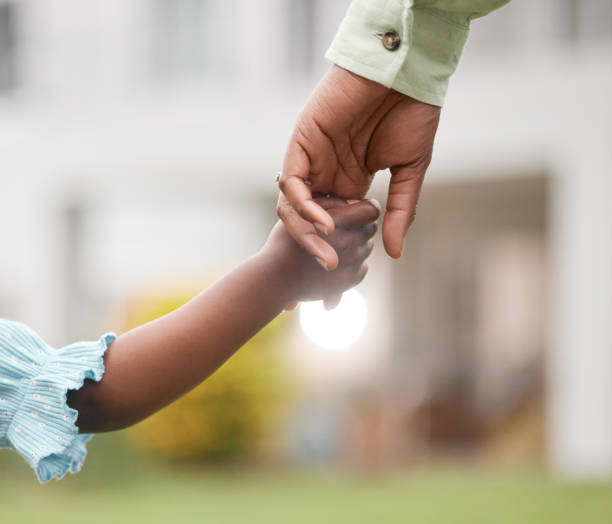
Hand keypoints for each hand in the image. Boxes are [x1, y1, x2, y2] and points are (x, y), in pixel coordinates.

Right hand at [262, 197, 378, 306]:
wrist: (275, 279)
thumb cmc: (286, 241)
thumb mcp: (304, 213)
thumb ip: (331, 204)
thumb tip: (355, 204)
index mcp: (338, 221)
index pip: (371, 209)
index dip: (364, 208)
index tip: (355, 211)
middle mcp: (349, 241)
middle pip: (370, 228)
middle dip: (359, 227)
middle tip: (341, 229)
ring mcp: (352, 262)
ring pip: (367, 248)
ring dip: (356, 246)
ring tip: (333, 248)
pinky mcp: (352, 280)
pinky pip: (362, 268)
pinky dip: (352, 266)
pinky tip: (331, 264)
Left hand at [277, 64, 439, 269]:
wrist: (407, 73)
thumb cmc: (412, 115)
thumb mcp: (409, 172)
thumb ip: (399, 212)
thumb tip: (395, 254)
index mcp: (347, 183)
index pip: (330, 227)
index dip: (332, 255)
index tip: (337, 288)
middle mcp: (325, 175)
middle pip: (305, 223)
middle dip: (313, 254)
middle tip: (328, 283)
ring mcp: (311, 160)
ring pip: (292, 208)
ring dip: (307, 236)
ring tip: (328, 258)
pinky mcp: (302, 143)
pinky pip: (292, 183)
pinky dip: (305, 206)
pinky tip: (326, 224)